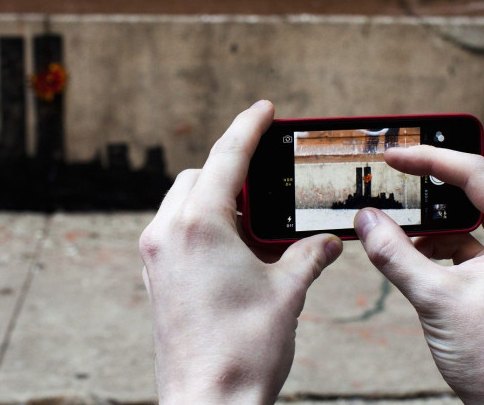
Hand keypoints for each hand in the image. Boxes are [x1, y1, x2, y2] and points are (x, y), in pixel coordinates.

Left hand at [139, 100, 342, 403]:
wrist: (207, 404)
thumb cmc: (244, 350)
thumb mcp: (287, 294)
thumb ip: (308, 257)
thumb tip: (329, 242)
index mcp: (200, 226)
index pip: (226, 158)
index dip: (248, 127)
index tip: (263, 109)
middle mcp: (168, 233)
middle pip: (199, 176)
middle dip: (232, 169)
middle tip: (268, 177)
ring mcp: (155, 257)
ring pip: (182, 202)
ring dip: (215, 197)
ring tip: (255, 218)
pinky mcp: (154, 278)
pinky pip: (174, 230)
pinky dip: (201, 224)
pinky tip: (233, 247)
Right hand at [354, 143, 483, 403]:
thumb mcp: (434, 298)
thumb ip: (395, 253)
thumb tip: (365, 220)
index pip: (478, 174)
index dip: (431, 158)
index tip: (395, 155)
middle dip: (461, 160)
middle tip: (424, 151)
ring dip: (454, 200)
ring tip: (414, 200)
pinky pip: (483, 236)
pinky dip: (452, 234)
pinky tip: (419, 244)